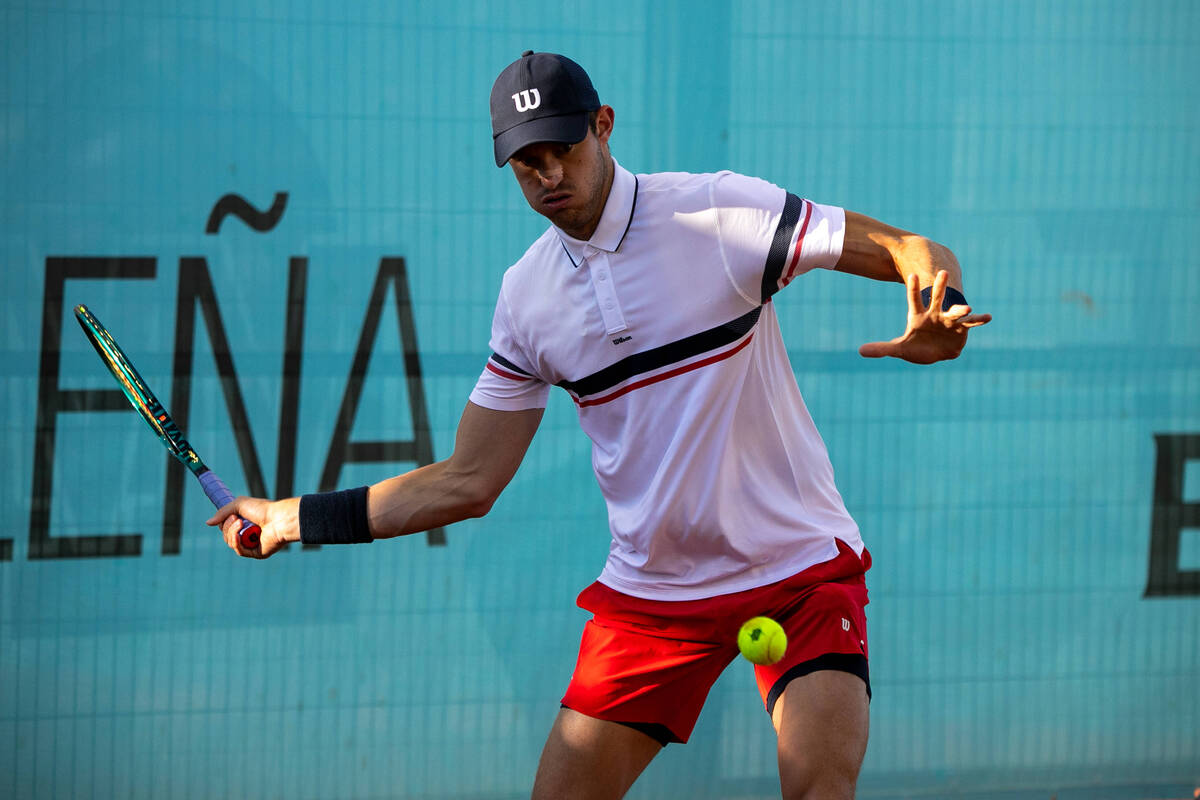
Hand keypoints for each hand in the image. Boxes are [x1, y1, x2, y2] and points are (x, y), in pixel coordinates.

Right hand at [206, 496, 299, 557]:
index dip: (224, 522)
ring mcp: (252, 544)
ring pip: (231, 543)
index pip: (226, 527)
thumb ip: (222, 512)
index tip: (229, 515)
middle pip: (226, 535)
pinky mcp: (256, 553)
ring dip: (232, 532)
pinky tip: (239, 535)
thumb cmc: (262, 509)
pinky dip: (236, 542)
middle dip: (228, 526)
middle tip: (237, 518)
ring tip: (241, 523)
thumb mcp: (238, 504)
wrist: (278, 518)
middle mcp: (248, 534)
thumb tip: (208, 523)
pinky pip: (239, 551)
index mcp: (245, 523)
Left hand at [858, 270, 990, 363]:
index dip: (913, 289)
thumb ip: (882, 348)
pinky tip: (989, 317)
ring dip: (960, 309)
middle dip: (940, 287)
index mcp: (918, 315)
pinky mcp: (961, 329)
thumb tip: (860, 351)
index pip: (914, 299)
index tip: (912, 275)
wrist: (935, 351)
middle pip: (937, 298)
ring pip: (956, 310)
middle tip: (942, 273)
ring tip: (967, 306)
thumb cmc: (916, 346)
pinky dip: (979, 319)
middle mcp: (935, 314)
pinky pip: (971, 323)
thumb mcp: (899, 348)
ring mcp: (949, 320)